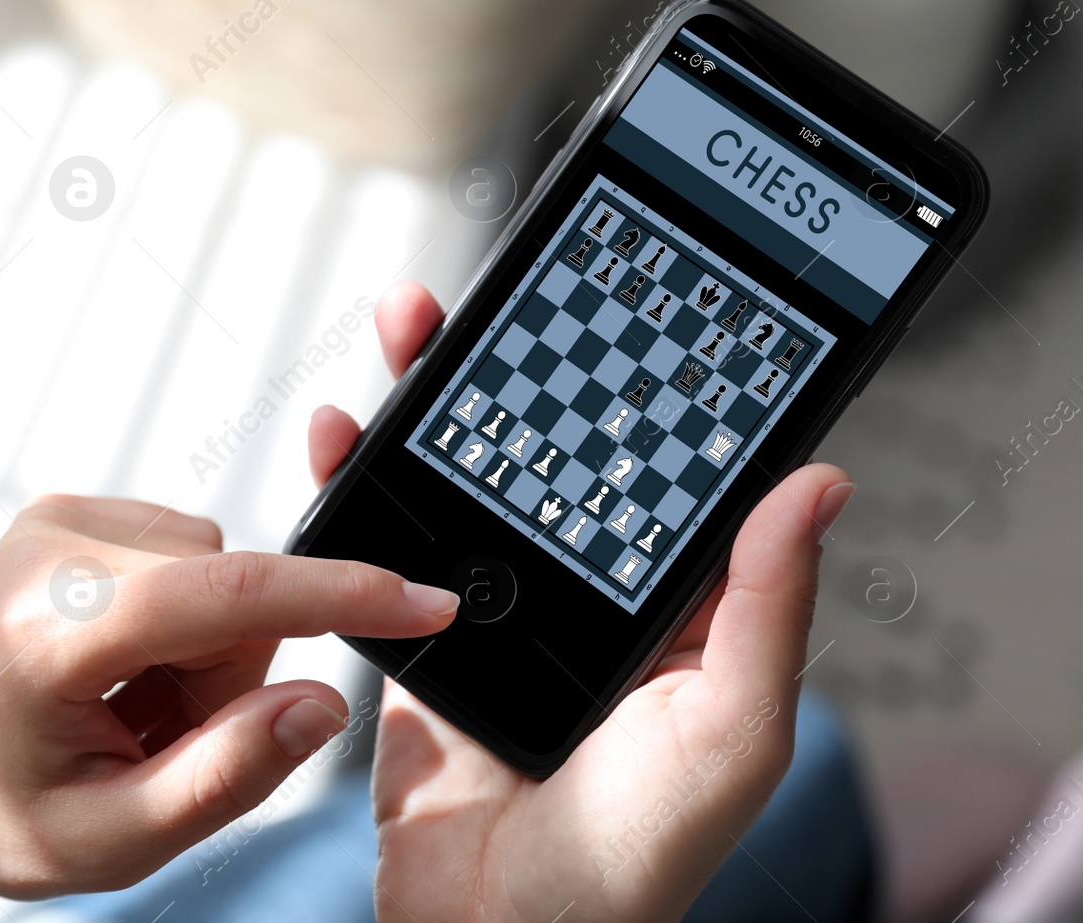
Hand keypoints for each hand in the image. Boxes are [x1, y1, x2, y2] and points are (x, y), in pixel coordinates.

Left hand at [0, 495, 458, 908]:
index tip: (425, 603)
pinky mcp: (75, 509)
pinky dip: (186, 618)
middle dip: (231, 672)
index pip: (220, 594)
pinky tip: (125, 661)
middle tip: (157, 734)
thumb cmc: (8, 814)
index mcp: (46, 634)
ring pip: (223, 567)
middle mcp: (49, 548)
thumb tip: (322, 702)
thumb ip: (227, 775)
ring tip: (133, 702)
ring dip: (208, 649)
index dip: (337, 597)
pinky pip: (195, 552)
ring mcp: (58, 517)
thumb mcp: (116, 838)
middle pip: (234, 589)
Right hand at [308, 281, 853, 922]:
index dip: (614, 380)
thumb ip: (763, 607)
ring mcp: (490, 614)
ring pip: (452, 485)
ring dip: (420, 408)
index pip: (635, 465)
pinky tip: (339, 438)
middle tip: (470, 299)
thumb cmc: (637, 859)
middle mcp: (574, 595)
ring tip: (400, 335)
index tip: (588, 306)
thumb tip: (819, 482)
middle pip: (530, 454)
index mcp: (657, 603)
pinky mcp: (417, 644)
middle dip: (495, 369)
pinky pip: (381, 549)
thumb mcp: (731, 727)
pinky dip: (356, 488)